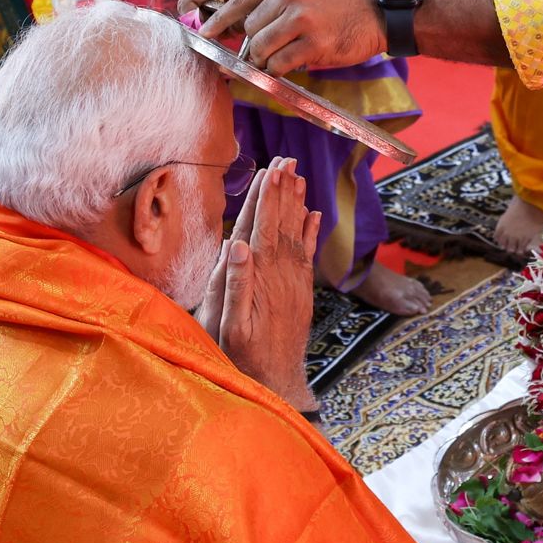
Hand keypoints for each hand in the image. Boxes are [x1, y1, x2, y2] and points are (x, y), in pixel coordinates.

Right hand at [195, 157, 320, 409]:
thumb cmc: (243, 358)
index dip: (267, 198)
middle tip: (288, 159)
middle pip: (282, 223)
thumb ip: (234, 284)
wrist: (277, 384)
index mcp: (260, 277)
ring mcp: (294, 282)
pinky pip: (307, 255)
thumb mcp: (228, 325)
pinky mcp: (301, 292)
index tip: (272, 170)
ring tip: (299, 175)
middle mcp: (281, 274)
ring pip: (295, 233)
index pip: (262, 228)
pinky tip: (314, 213)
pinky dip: (310, 232)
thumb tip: (236, 245)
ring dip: (296, 203)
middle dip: (284, 190)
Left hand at [204, 0, 385, 75]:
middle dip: (253, 47)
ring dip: (266, 61)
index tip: (205, 35)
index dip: (220, 21)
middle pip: (250, 29)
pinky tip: (293, 65)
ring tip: (283, 59)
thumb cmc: (342, 4)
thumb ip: (276, 0)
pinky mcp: (313, 41)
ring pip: (261, 49)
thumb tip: (245, 30)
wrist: (380, 12)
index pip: (240, 0)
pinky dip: (280, 70)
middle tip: (264, 55)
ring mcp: (302, 17)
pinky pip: (280, 64)